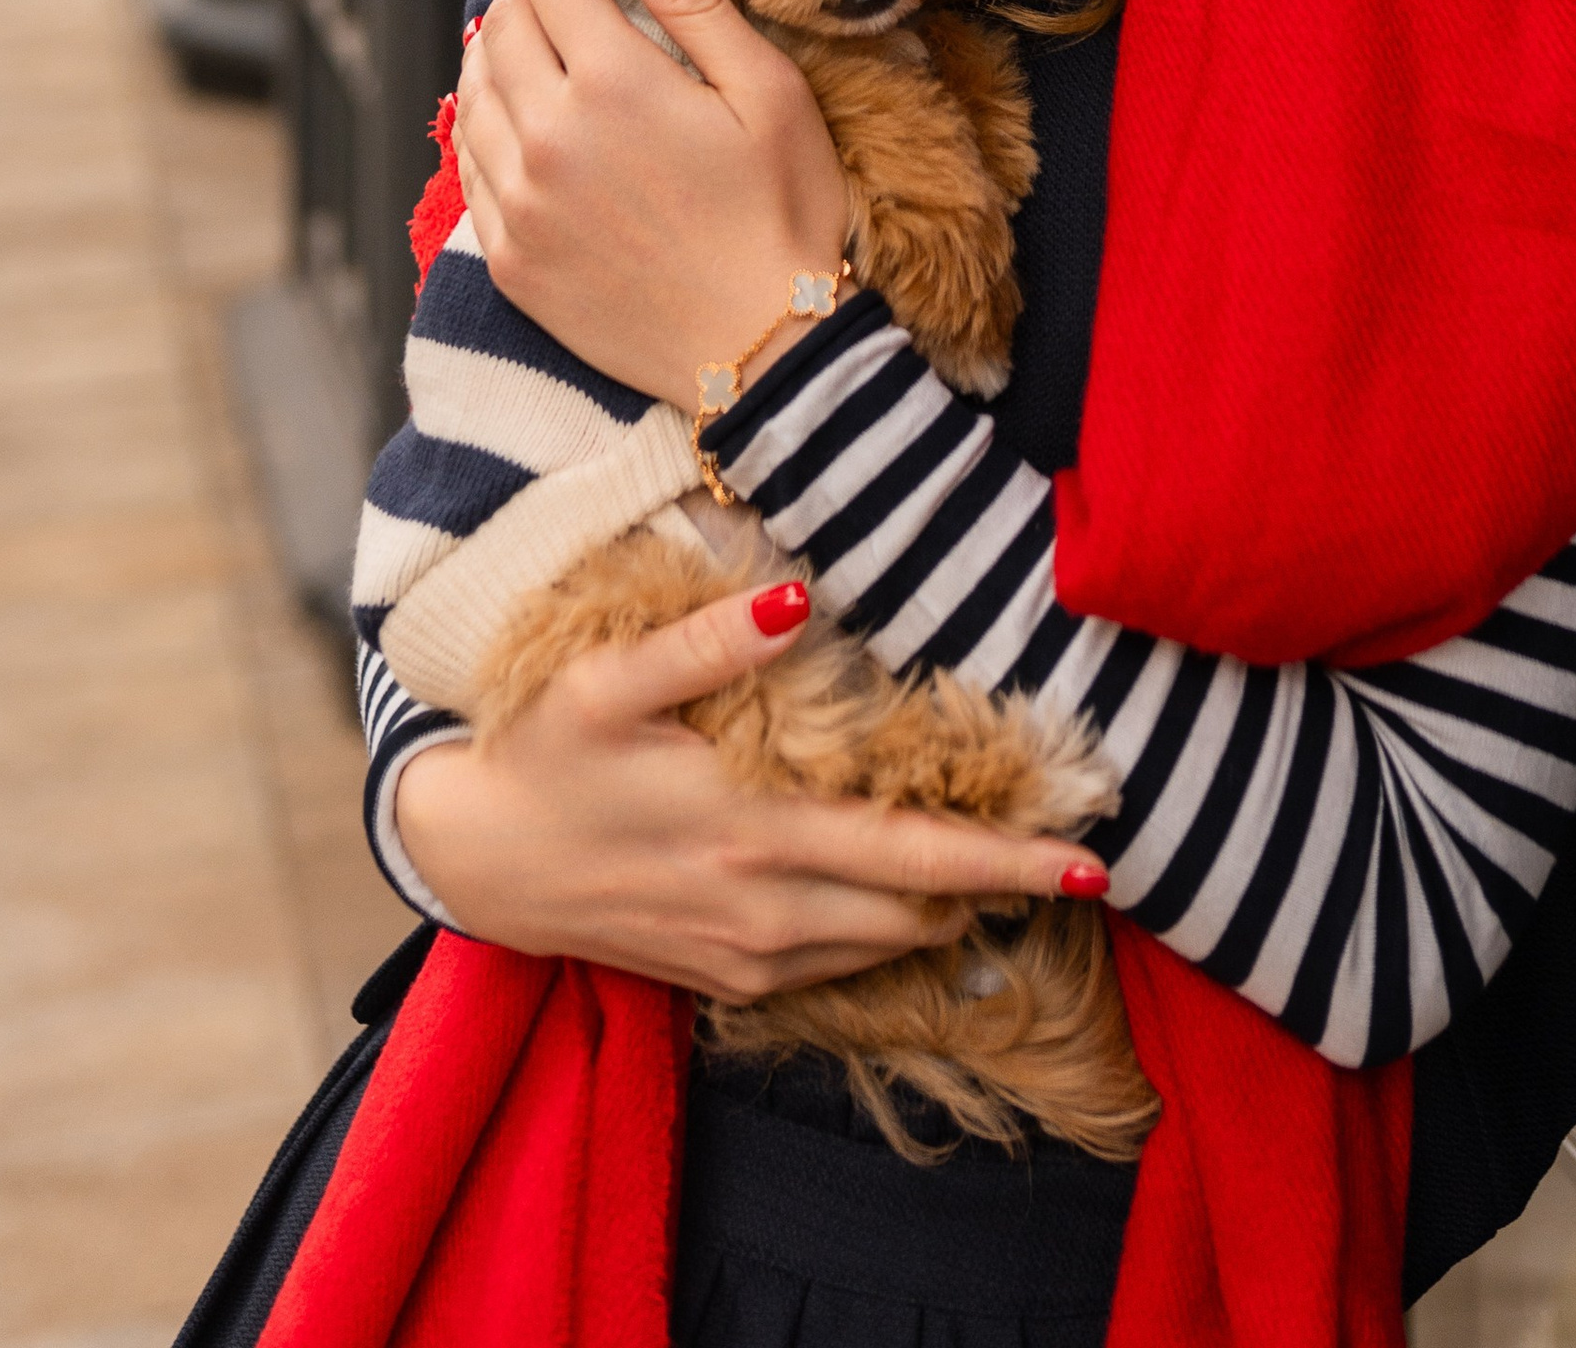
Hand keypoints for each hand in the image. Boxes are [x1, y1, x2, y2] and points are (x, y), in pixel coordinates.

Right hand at [395, 581, 1107, 993]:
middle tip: (1083, 853)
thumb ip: (706, 639)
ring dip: (953, 907)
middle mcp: (768, 908)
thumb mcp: (607, 682)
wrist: (477, 863)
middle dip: (1009, 888)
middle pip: (925, 911)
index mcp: (756, 830)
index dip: (1013, 863)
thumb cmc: (545, 754)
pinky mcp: (733, 979)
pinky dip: (891, 928)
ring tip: (1009, 860)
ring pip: (891, 944)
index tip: (1098, 861)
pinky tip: (910, 888)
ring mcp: (752, 955)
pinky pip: (842, 963)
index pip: (917, 858)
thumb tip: (797, 595)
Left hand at [455, 0, 851, 403]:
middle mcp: (547, 138)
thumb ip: (696, 6)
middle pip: (501, 29)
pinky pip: (471, 167)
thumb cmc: (784, 216)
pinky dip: (484, 125)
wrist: (765, 354)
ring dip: (494, 51)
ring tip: (527, 36)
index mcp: (613, 84)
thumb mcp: (768, 94)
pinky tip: (514, 117)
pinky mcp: (509, 259)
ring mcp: (518, 203)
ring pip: (474, 94)